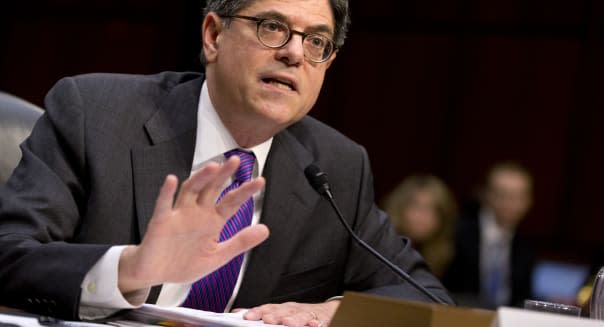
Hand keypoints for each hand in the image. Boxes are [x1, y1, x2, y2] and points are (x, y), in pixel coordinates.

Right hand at [118, 156, 269, 292]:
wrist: (156, 275)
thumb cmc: (184, 263)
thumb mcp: (218, 256)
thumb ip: (240, 242)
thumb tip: (265, 230)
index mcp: (212, 221)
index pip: (231, 202)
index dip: (245, 192)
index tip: (260, 181)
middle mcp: (196, 213)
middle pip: (211, 189)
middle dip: (223, 175)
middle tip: (236, 161)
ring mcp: (178, 215)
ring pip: (190, 191)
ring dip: (200, 178)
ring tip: (212, 167)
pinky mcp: (161, 222)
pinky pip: (163, 205)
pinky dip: (166, 192)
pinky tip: (171, 180)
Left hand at [241, 300, 339, 326]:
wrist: (326, 312)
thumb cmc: (298, 314)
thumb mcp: (279, 312)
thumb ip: (260, 312)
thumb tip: (237, 312)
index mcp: (281, 308)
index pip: (267, 308)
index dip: (257, 311)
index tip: (247, 316)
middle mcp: (292, 310)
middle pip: (282, 311)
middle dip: (274, 315)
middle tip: (267, 319)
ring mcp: (306, 314)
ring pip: (299, 316)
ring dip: (294, 319)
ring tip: (287, 323)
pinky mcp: (319, 320)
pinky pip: (318, 322)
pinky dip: (315, 323)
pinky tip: (314, 325)